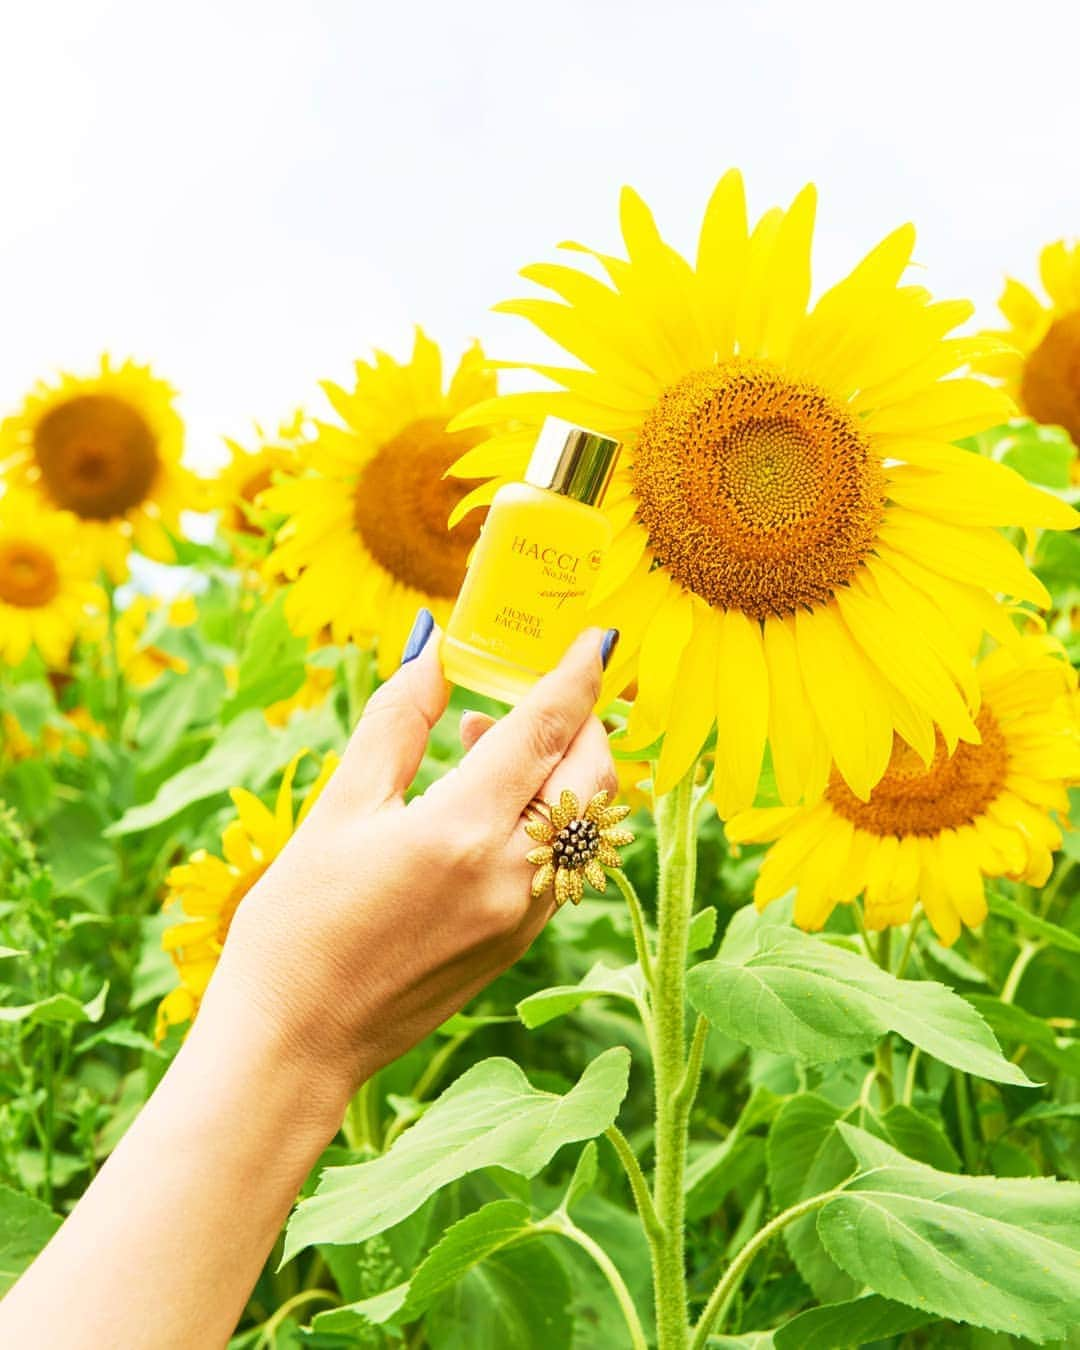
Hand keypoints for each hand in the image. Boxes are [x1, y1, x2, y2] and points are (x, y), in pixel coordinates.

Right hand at [208, 617, 617, 1110]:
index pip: (547, 730)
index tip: (599, 638)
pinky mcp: (516, 945)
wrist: (297, 1043)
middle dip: (584, 723)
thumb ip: (397, 722)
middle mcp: (510, 876)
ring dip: (558, 771)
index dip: (578, 675)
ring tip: (482, 740)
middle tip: (542, 690)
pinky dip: (543, 819)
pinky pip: (559, 864)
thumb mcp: (340, 808)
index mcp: (463, 831)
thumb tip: (432, 650)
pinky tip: (484, 806)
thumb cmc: (299, 924)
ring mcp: (521, 917)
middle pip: (591, 777)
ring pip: (582, 824)